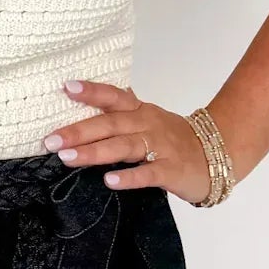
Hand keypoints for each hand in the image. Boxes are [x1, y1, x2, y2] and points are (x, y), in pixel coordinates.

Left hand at [42, 78, 212, 203]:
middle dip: (78, 131)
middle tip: (50, 140)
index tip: (67, 87)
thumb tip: (85, 107)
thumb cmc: (174, 139)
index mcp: (141, 111)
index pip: (115, 96)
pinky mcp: (171, 170)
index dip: (92, 92)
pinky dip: (129, 177)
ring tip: (68, 158)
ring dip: (95, 152)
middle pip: (111, 124)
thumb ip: (120, 115)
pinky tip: (109, 181)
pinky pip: (148, 173)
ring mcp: (161, 147)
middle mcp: (148, 124)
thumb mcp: (148, 120)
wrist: (218, 154)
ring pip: (124, 147)